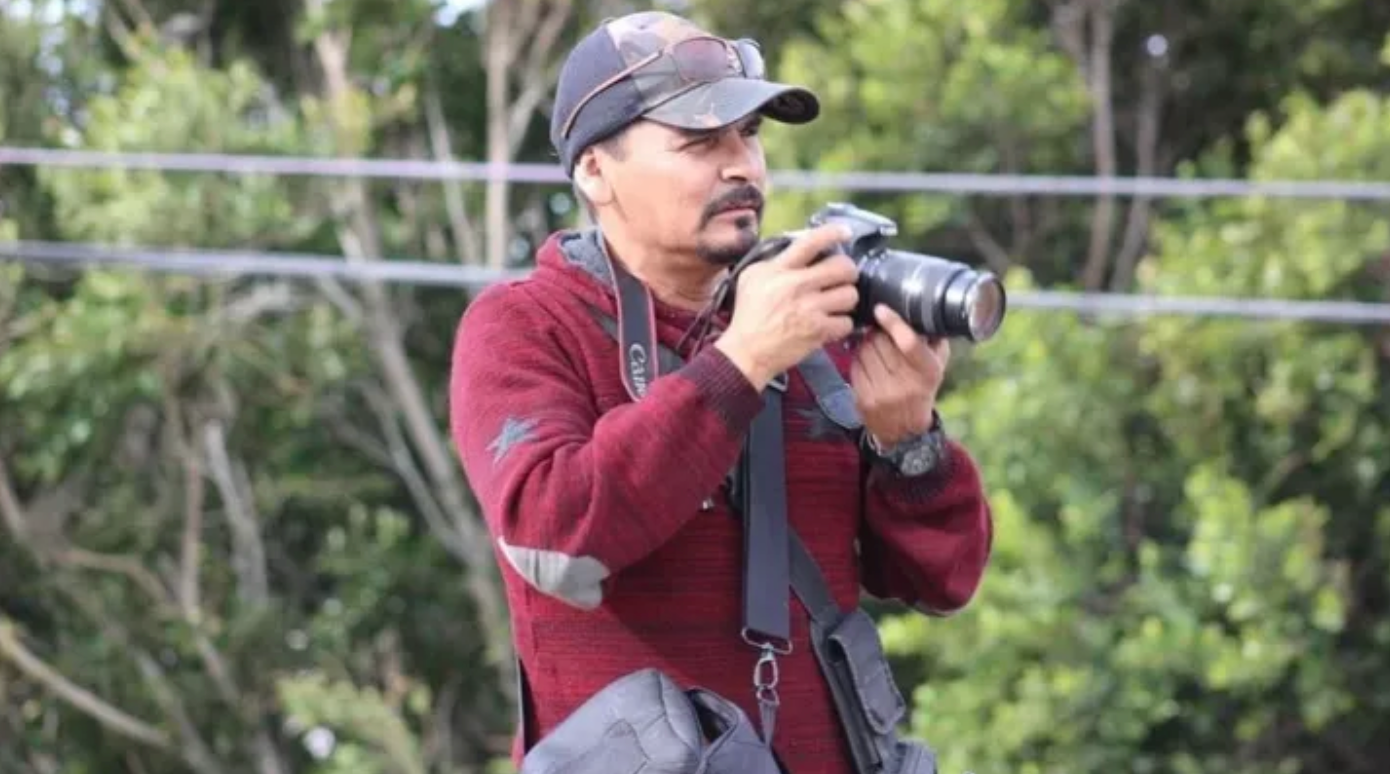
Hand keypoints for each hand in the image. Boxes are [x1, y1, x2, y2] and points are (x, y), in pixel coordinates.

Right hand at [715, 223, 859, 389]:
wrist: (747, 351)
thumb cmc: (748, 315)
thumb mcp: (751, 277)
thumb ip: (774, 261)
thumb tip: (798, 249)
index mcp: (780, 269)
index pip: (811, 242)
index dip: (833, 232)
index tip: (845, 232)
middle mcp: (797, 285)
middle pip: (843, 267)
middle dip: (848, 271)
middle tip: (842, 278)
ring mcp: (809, 309)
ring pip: (850, 295)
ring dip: (846, 299)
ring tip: (836, 303)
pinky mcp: (818, 331)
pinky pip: (846, 322)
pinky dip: (841, 324)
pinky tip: (831, 324)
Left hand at [851, 304, 950, 446]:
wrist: (906, 430)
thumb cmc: (921, 389)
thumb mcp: (937, 366)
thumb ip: (934, 340)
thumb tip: (922, 313)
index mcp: (928, 372)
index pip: (909, 342)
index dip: (893, 323)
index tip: (882, 309)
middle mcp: (906, 384)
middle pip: (881, 343)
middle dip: (878, 331)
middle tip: (880, 330)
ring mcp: (883, 394)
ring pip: (865, 352)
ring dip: (866, 343)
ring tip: (875, 346)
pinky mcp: (865, 400)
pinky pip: (855, 366)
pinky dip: (858, 358)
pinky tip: (868, 361)